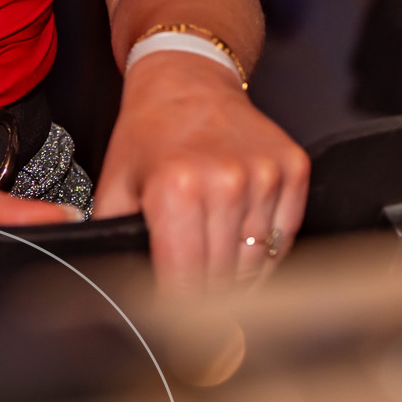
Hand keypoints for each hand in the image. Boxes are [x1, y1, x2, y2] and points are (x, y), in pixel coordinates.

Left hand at [96, 52, 309, 290]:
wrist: (188, 78)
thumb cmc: (149, 131)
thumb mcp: (114, 185)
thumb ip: (110, 238)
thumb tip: (111, 290)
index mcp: (176, 189)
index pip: (185, 282)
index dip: (178, 309)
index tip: (176, 323)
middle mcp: (225, 182)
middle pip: (222, 278)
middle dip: (205, 295)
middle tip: (193, 293)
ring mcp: (264, 175)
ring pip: (257, 264)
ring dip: (236, 275)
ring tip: (214, 261)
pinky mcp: (292, 169)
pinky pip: (284, 238)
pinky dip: (265, 250)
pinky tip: (240, 237)